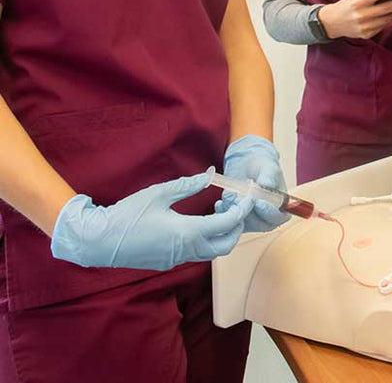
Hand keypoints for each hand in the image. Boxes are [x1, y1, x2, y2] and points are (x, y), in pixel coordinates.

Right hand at [51, 172, 250, 270]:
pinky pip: (196, 253)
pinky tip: (199, 219)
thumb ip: (188, 185)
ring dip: (221, 233)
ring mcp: (176, 260)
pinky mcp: (167, 262)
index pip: (228, 224)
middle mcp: (186, 251)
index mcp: (187, 233)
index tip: (247, 196)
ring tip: (216, 207)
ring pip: (211, 251)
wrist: (99, 242)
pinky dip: (207, 238)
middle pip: (226, 245)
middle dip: (237, 225)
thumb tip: (210, 174)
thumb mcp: (159, 193)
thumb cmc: (128, 215)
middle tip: (233, 204)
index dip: (242, 210)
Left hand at [219, 135, 289, 232]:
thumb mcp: (268, 167)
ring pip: (243, 224)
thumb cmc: (261, 165)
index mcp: (281, 205)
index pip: (277, 217)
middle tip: (239, 195)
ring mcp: (252, 221)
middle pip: (260, 225)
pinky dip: (224, 214)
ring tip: (229, 194)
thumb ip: (268, 177)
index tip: (257, 201)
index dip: (267, 211)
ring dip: (234, 210)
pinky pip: (230, 224)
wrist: (246, 164)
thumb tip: (264, 187)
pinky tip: (221, 203)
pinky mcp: (238, 221)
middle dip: (247, 210)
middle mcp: (268, 217)